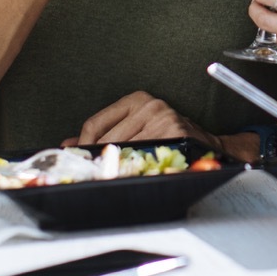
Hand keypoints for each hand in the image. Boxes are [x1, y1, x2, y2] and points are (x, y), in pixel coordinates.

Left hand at [64, 91, 261, 162]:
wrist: (208, 145)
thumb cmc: (170, 136)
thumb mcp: (136, 127)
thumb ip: (104, 133)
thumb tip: (68, 144)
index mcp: (137, 99)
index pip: (96, 123)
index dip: (82, 144)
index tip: (77, 158)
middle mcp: (150, 105)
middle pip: (106, 139)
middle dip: (96, 159)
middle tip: (89, 174)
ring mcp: (163, 118)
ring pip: (123, 150)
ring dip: (112, 166)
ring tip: (108, 176)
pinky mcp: (173, 133)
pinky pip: (143, 157)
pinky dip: (133, 169)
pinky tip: (131, 174)